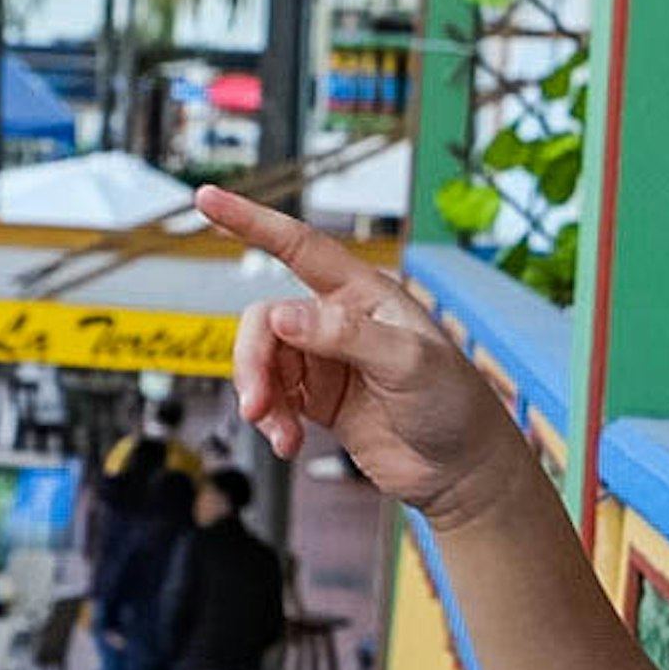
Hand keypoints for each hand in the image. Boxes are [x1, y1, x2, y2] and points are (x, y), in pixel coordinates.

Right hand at [193, 188, 540, 523]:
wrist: (461, 470)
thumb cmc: (454, 404)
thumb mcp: (408, 362)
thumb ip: (345, 336)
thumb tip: (282, 316)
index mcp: (364, 293)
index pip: (299, 246)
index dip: (252, 221)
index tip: (207, 199)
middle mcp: (338, 320)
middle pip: (266, 321)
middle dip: (253, 362)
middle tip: (256, 404)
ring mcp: (326, 361)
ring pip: (264, 362)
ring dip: (261, 398)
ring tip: (279, 433)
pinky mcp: (319, 400)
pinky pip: (273, 398)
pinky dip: (271, 421)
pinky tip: (288, 443)